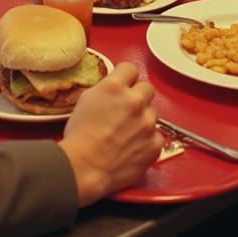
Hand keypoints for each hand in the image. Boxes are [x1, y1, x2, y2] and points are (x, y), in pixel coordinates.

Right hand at [59, 62, 161, 205]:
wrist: (84, 167)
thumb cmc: (80, 136)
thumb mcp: (86, 100)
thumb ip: (106, 88)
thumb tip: (116, 87)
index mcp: (115, 87)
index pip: (130, 68)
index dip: (126, 77)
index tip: (124, 84)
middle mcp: (135, 101)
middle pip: (147, 87)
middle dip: (138, 96)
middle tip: (126, 109)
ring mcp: (147, 123)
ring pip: (153, 112)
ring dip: (143, 118)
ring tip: (127, 132)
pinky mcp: (155, 144)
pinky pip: (157, 135)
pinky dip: (148, 140)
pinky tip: (133, 146)